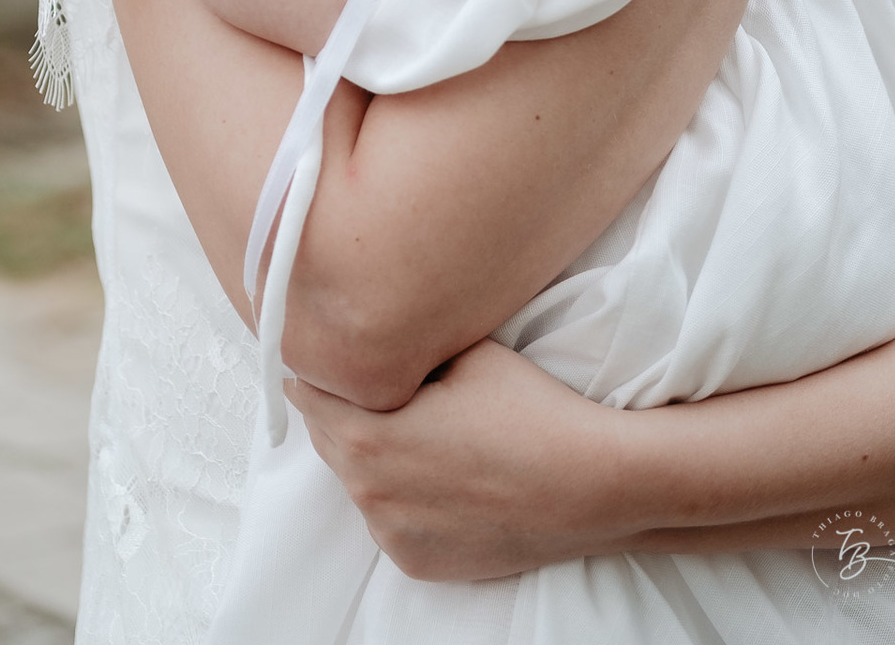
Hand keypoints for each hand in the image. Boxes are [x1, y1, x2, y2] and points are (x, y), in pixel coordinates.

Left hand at [289, 339, 638, 580]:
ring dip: (369, 453)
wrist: (588, 484)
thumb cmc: (527, 408)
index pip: (306, 393)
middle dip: (341, 408)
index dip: (317, 366)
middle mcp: (368, 494)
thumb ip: (400, 347)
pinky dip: (399, 494)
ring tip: (418, 426)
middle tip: (374, 381)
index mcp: (367, 436)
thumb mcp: (460, 352)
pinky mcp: (417, 561)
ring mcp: (391, 534)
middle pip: (326, 438)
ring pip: (356, 480)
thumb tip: (369, 334)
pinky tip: (439, 470)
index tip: (329, 349)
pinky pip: (388, 517)